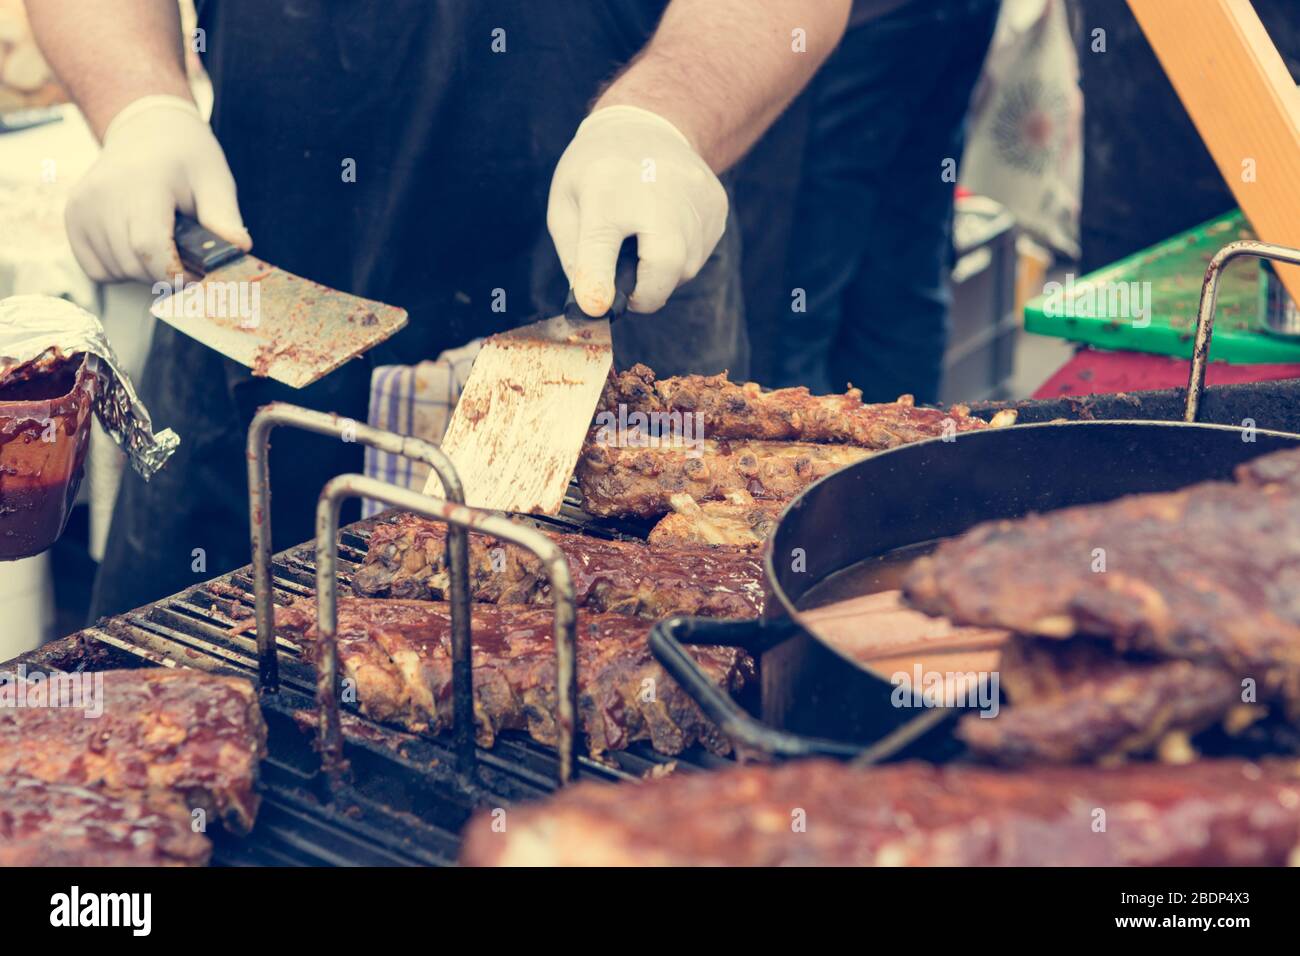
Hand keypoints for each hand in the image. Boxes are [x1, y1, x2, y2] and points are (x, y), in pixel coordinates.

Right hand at [65, 94, 249, 282]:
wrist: (147, 132)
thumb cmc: (187, 159)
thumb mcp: (215, 181)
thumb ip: (225, 218)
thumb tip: (240, 249)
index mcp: (141, 182)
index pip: (148, 246)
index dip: (176, 273)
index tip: (198, 276)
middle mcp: (103, 193)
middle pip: (134, 264)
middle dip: (166, 275)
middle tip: (186, 260)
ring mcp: (81, 206)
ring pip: (116, 271)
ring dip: (145, 273)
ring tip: (162, 244)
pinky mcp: (71, 218)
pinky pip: (96, 269)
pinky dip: (121, 270)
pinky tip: (137, 245)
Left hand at [547, 105, 727, 315]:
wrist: (646, 125)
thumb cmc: (597, 175)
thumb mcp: (566, 206)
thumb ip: (576, 258)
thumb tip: (594, 307)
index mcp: (605, 192)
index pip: (601, 245)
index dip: (597, 283)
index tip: (598, 308)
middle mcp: (655, 192)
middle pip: (665, 266)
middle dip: (647, 294)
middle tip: (630, 293)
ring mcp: (694, 198)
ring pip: (686, 268)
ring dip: (663, 274)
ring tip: (646, 243)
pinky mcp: (716, 206)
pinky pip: (702, 253)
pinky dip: (683, 255)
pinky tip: (667, 228)